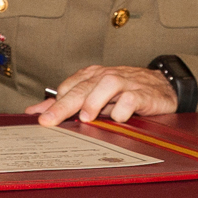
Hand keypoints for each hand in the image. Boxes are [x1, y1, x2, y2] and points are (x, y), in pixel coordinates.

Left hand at [24, 66, 176, 125]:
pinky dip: (124, 107)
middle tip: (50, 120)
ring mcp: (126, 83)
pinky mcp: (144, 93)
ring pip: (107, 84)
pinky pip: (133, 97)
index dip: (54, 102)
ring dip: (95, 100)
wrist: (162, 85)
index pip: (69, 86)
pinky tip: (118, 118)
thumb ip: (65, 102)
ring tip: (85, 117)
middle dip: (64, 104)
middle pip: (83, 87)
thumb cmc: (125, 91)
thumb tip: (35, 111)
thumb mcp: (95, 95)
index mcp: (93, 76)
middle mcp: (106, 77)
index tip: (39, 118)